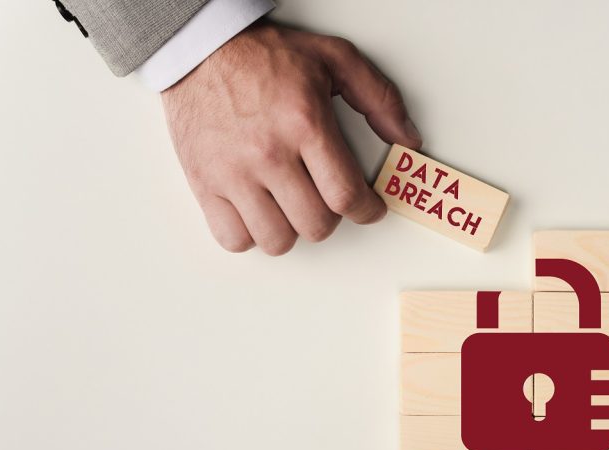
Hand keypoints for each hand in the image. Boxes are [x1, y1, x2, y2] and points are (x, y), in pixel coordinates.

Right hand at [161, 21, 421, 254]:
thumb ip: (379, 98)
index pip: (346, 195)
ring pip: (277, 240)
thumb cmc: (264, 55)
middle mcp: (268, 153)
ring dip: (292, 230)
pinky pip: (234, 239)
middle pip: (316, 225)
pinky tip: (259, 213)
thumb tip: (407, 139)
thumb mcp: (334, 58)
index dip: (367, 211)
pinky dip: (250, 235)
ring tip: (292, 208)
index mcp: (305, 123)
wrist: (200, 49)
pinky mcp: (205, 184)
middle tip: (327, 200)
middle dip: (331, 218)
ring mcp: (233, 173)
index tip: (369, 209)